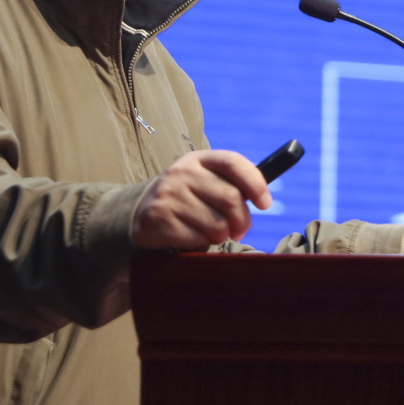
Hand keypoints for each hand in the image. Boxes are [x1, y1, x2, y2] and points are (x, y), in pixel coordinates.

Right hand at [132, 150, 269, 249]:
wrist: (138, 212)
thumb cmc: (184, 198)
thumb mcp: (203, 180)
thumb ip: (231, 183)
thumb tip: (264, 198)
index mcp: (198, 159)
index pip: (233, 162)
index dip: (255, 183)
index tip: (265, 203)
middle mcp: (182, 172)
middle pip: (231, 198)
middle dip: (242, 221)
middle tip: (239, 231)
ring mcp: (169, 195)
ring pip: (217, 225)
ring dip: (221, 236)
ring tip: (211, 233)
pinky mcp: (159, 219)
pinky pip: (198, 240)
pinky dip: (201, 245)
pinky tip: (191, 238)